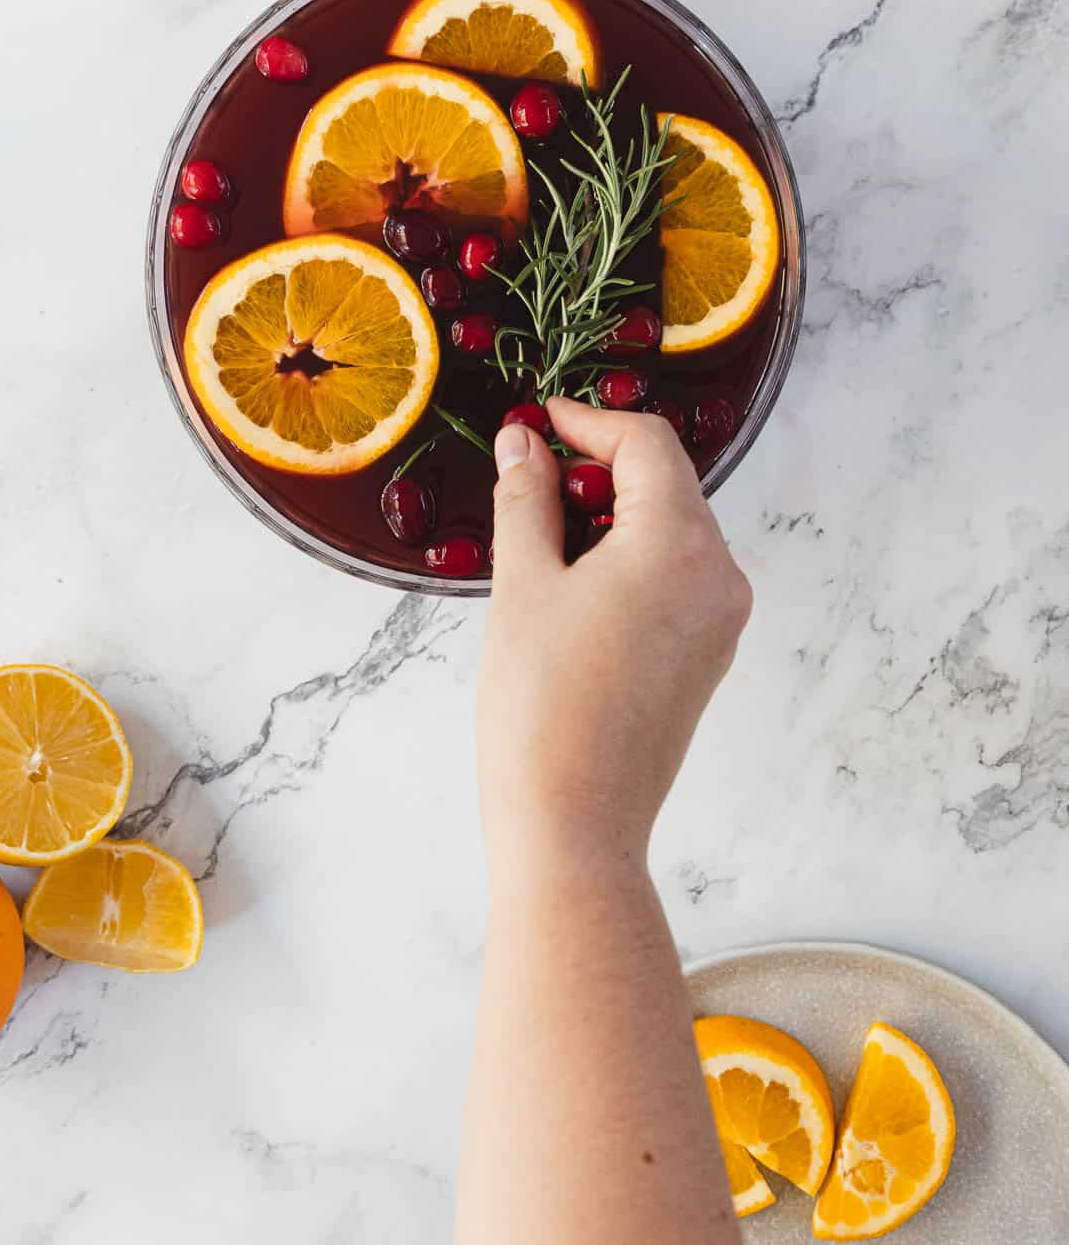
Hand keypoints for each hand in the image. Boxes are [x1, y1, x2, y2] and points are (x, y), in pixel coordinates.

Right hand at [480, 397, 751, 880]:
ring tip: (543, 531)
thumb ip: (528, 498)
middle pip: (667, 483)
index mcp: (680, 543)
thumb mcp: (522, 584)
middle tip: (531, 473)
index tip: (537, 421)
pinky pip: (677, 576)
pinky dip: (631, 557)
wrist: (574, 823)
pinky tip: (575, 579)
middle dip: (600, 467)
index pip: (647, 445)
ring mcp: (722, 619)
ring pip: (672, 529)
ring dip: (614, 513)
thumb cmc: (541, 704)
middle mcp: (720, 574)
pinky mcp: (710, 654)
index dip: (589, 421)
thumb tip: (525, 442)